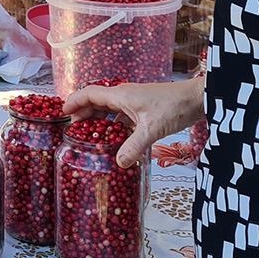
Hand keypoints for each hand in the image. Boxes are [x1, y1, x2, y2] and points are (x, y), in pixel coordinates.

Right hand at [62, 77, 204, 167]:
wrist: (197, 98)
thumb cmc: (174, 107)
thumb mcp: (152, 129)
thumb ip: (134, 147)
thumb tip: (119, 164)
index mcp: (120, 95)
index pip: (89, 94)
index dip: (73, 101)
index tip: (61, 112)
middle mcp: (124, 95)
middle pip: (96, 101)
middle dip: (82, 113)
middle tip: (72, 129)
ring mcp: (134, 101)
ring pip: (109, 108)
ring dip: (98, 119)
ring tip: (90, 135)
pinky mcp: (143, 108)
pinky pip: (121, 115)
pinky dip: (114, 125)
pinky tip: (115, 138)